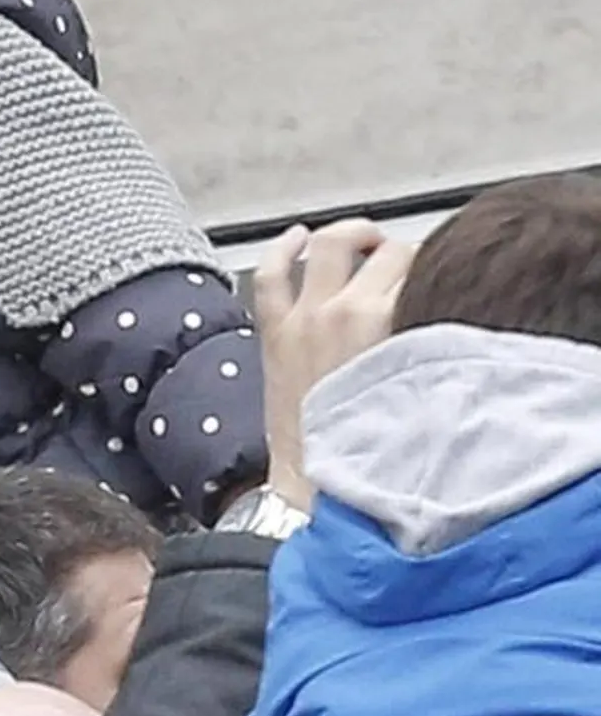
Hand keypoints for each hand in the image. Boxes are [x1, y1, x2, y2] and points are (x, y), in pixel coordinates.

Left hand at [251, 219, 414, 509]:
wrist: (318, 479)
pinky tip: (296, 237)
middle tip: (407, 267)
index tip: (439, 274)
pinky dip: (282, 248)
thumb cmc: (372, 445)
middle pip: (385, 253)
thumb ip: (430, 343)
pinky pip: (272, 274)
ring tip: (365, 239)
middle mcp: (345, 311)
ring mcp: (305, 316)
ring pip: (328, 246)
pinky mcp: (275, 330)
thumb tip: (443, 310)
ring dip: (351, 235)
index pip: (421, 266)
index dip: (434, 266)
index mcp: (388, 323)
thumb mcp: (423, 388)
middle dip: (401, 254)